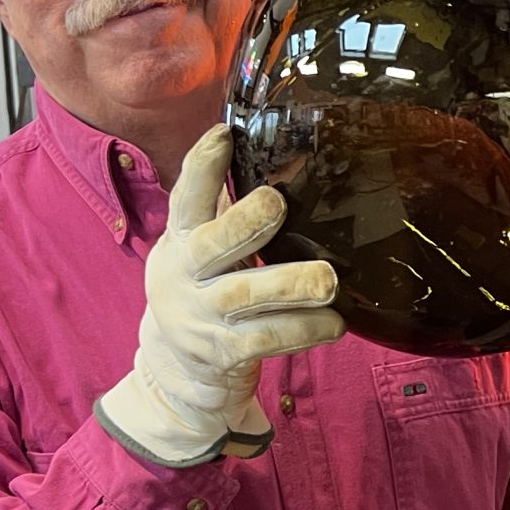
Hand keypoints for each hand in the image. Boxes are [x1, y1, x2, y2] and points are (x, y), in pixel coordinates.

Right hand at [94, 127, 343, 468]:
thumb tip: (274, 155)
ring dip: (291, 286)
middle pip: (210, 244)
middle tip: (278, 204)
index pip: (184, 199)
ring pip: (245, 296)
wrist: (174, 375)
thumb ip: (225, 214)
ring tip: (328, 281)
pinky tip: (335, 323)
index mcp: (178, 242)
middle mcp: (182, 277)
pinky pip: (267, 339)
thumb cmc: (204, 295)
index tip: (223, 134)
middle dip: (244, 221)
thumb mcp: (199, 253)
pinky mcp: (223, 354)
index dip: (201, 166)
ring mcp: (200, 318)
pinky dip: (305, 330)